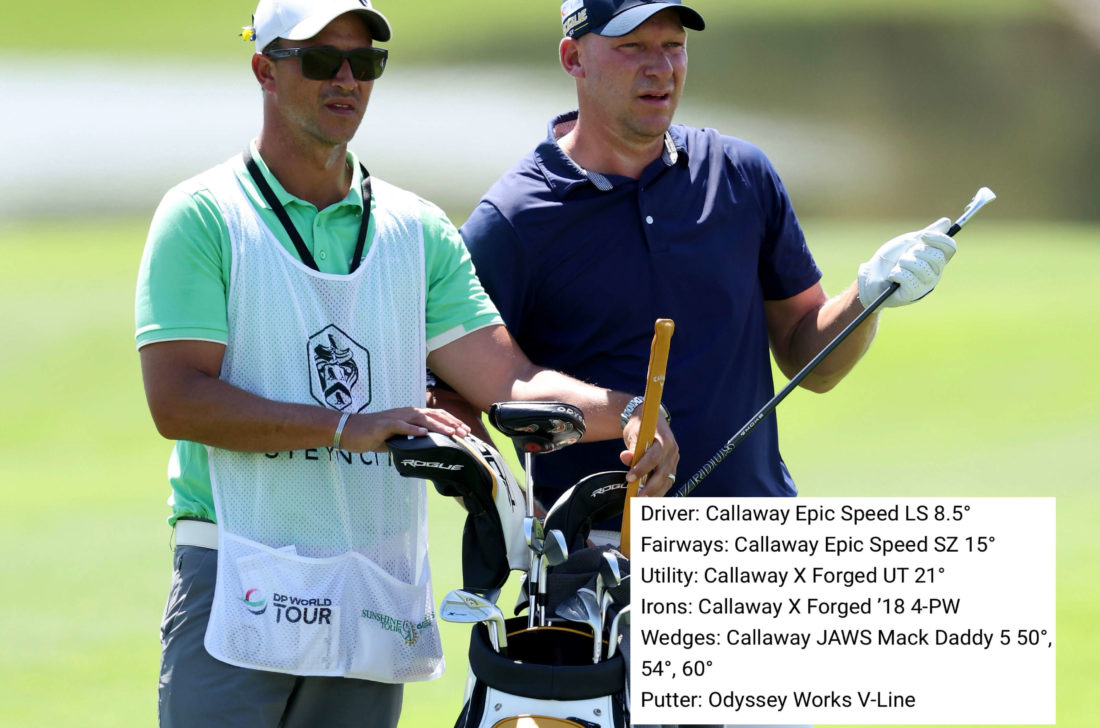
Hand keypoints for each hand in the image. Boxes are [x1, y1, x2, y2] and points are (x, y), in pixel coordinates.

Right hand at [339, 407, 470, 451]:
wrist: (347, 430)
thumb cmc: (370, 434)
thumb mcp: (394, 437)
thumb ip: (409, 440)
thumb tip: (424, 448)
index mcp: (408, 415)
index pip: (434, 416)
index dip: (451, 421)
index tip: (464, 430)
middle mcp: (404, 413)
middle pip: (432, 415)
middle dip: (450, 423)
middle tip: (465, 432)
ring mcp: (394, 418)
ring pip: (420, 419)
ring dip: (437, 425)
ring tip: (451, 432)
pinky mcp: (383, 425)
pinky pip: (401, 426)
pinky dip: (413, 429)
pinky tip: (424, 433)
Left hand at [620, 413, 678, 496]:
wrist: (652, 419)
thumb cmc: (641, 426)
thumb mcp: (633, 433)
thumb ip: (631, 448)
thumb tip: (625, 457)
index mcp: (664, 439)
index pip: (654, 457)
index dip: (642, 469)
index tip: (629, 478)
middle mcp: (672, 450)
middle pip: (663, 472)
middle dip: (650, 487)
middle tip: (636, 498)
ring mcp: (674, 458)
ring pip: (668, 480)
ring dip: (655, 493)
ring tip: (642, 502)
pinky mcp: (673, 465)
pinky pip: (668, 481)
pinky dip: (659, 490)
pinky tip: (649, 498)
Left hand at [857, 217, 956, 308]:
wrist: (872, 275)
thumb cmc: (891, 258)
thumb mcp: (908, 242)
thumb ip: (927, 234)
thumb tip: (946, 221)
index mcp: (936, 259)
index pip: (950, 247)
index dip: (939, 239)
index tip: (923, 234)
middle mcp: (935, 273)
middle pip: (937, 257)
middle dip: (916, 252)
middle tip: (904, 255)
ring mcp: (926, 285)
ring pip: (921, 267)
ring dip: (904, 263)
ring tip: (897, 266)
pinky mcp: (913, 294)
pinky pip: (909, 278)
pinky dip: (896, 273)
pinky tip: (893, 277)